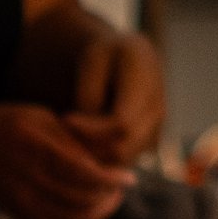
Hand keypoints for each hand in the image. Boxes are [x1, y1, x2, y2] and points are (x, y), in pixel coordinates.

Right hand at [0, 103, 133, 218]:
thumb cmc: (7, 126)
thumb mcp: (41, 118)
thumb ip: (74, 140)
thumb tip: (106, 160)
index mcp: (38, 150)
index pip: (85, 173)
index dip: (112, 179)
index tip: (128, 177)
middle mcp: (31, 180)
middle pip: (83, 200)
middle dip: (109, 196)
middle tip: (119, 186)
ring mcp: (24, 201)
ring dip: (98, 213)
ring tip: (107, 200)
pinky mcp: (20, 214)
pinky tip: (86, 216)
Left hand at [64, 19, 165, 164]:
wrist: (130, 61)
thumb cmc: (106, 56)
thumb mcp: (92, 62)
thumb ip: (89, 94)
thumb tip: (85, 131)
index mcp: (145, 84)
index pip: (122, 124)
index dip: (90, 129)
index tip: (65, 119)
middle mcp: (157, 111)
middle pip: (122, 149)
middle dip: (87, 147)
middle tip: (60, 135)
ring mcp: (155, 130)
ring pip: (120, 161)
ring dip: (91, 156)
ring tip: (68, 138)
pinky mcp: (146, 144)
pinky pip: (120, 162)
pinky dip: (98, 159)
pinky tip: (78, 142)